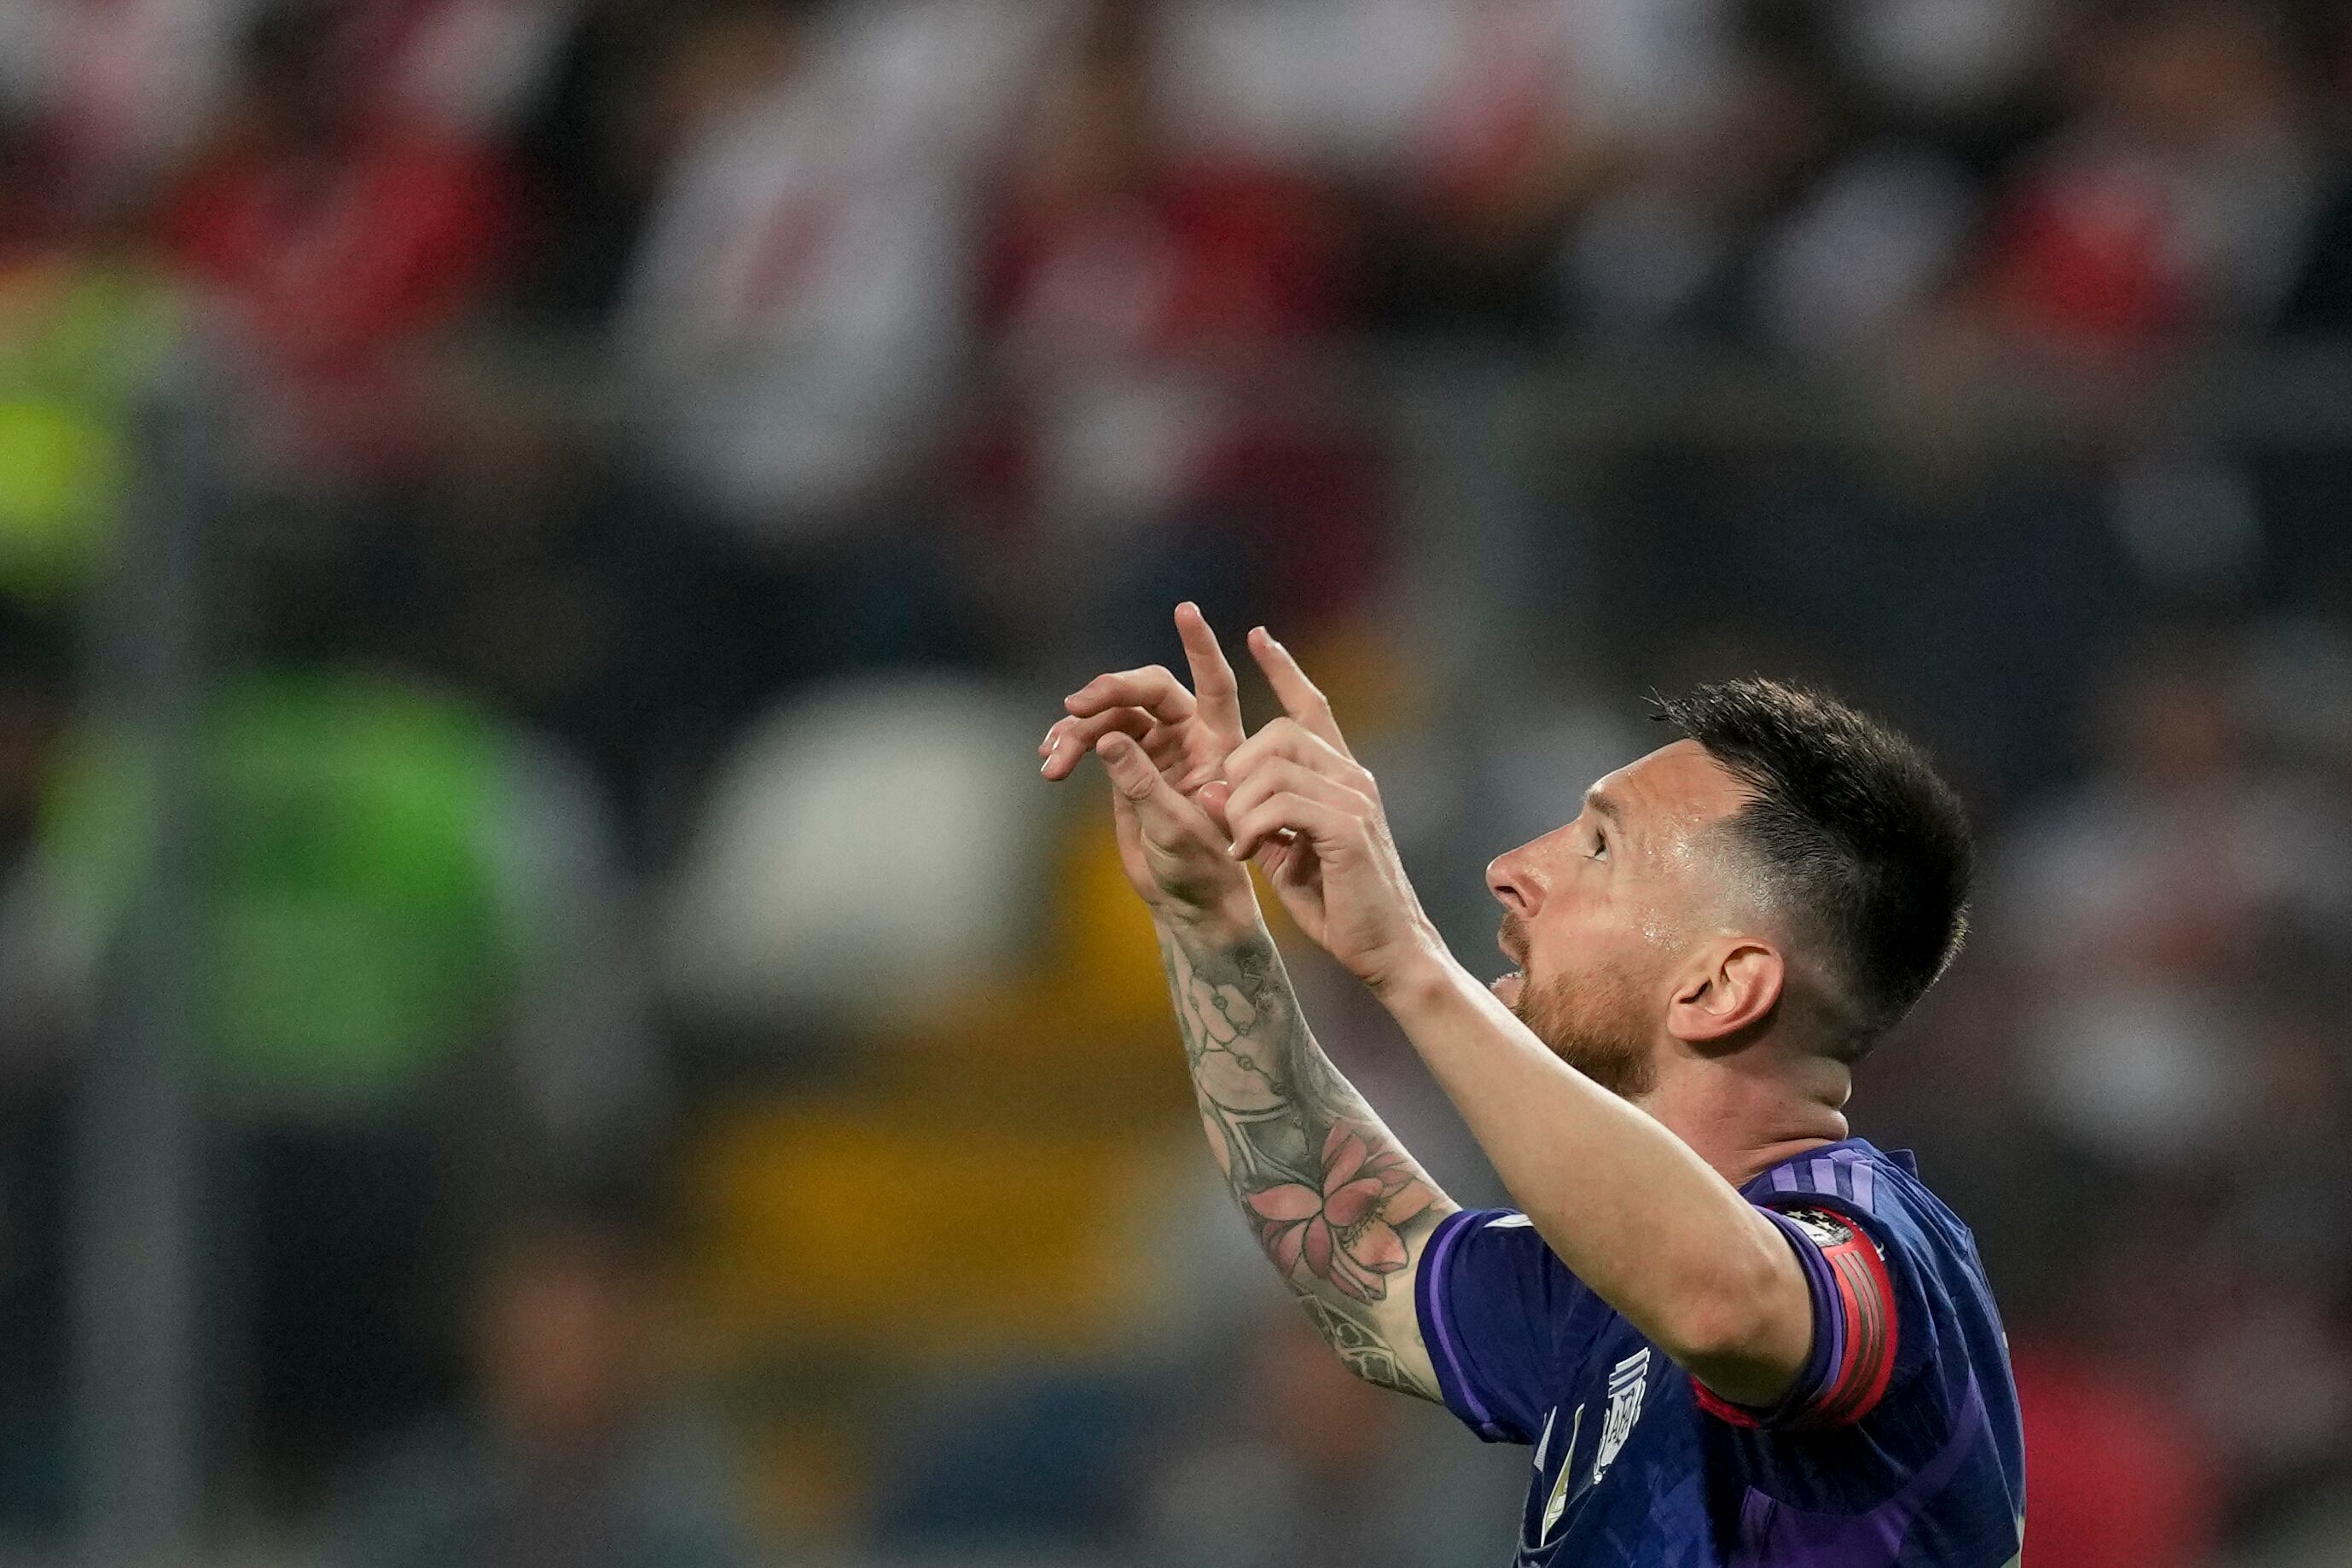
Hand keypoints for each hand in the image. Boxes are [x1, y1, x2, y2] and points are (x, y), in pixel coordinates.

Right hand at [1043, 603, 1254, 929]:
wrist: (1188, 902)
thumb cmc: (1202, 871)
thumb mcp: (1175, 830)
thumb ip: (1142, 783)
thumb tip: (1107, 737)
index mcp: (1220, 745)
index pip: (1213, 684)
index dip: (1201, 646)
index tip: (1185, 610)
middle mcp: (1190, 736)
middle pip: (1149, 690)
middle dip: (1110, 690)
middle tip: (1075, 707)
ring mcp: (1157, 747)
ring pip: (1113, 714)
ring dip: (1078, 730)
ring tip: (1053, 758)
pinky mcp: (1128, 763)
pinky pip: (1094, 737)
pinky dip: (1071, 744)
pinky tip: (1051, 760)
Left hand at [1222, 630, 1442, 992]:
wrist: (1388, 951)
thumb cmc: (1339, 907)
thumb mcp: (1283, 855)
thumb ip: (1251, 818)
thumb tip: (1208, 790)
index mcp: (1341, 778)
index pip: (1312, 708)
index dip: (1284, 669)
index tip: (1256, 635)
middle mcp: (1353, 777)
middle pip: (1278, 733)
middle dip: (1238, 770)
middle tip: (1228, 817)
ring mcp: (1355, 799)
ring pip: (1272, 766)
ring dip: (1239, 806)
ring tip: (1240, 844)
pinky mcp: (1349, 827)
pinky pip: (1281, 803)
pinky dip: (1251, 826)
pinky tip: (1247, 853)